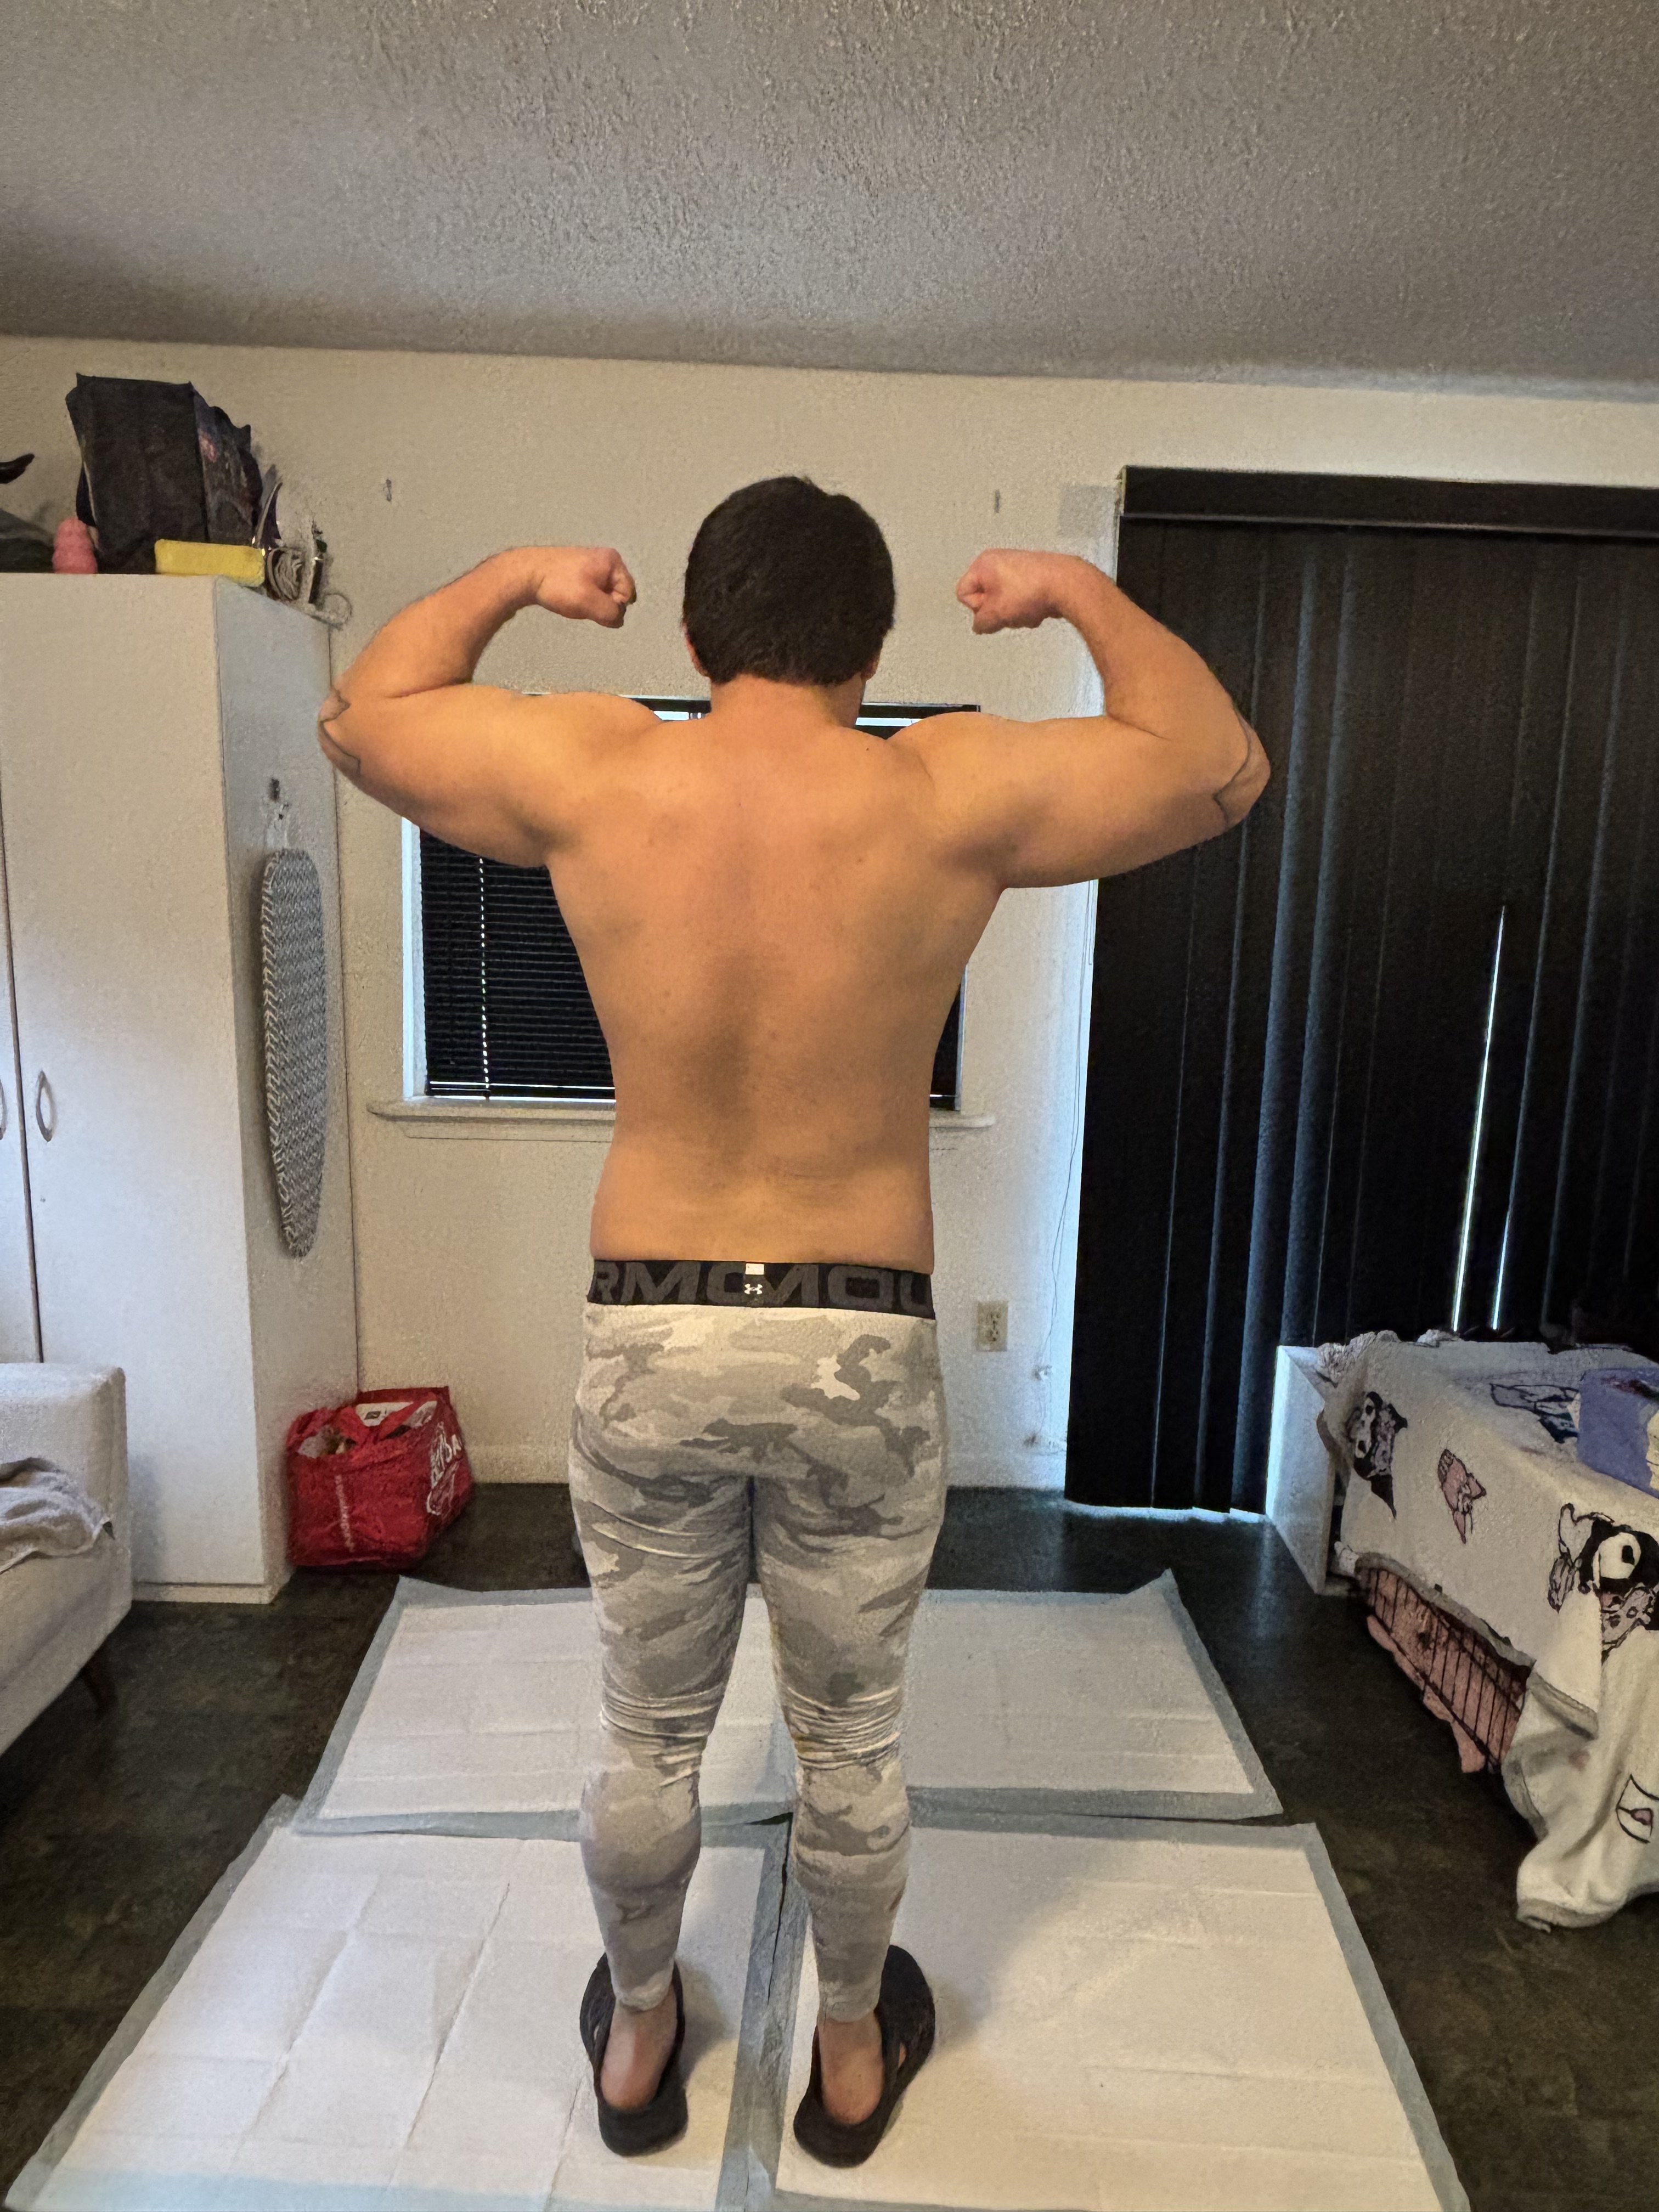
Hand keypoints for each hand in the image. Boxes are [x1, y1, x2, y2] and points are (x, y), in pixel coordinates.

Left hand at [528, 545, 636, 627]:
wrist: (526, 573)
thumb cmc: (560, 585)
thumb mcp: (590, 602)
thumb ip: (611, 613)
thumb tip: (618, 619)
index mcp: (613, 561)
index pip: (627, 594)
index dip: (613, 607)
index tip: (593, 606)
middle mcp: (605, 559)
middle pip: (616, 593)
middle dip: (603, 604)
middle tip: (582, 603)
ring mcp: (591, 563)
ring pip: (602, 594)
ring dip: (591, 603)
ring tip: (573, 599)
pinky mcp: (578, 570)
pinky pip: (590, 590)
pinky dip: (582, 598)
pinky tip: (568, 597)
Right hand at [955, 548, 1077, 634]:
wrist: (1066, 585)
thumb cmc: (1032, 590)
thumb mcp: (996, 614)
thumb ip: (981, 623)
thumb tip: (981, 625)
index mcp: (983, 563)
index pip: (963, 593)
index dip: (977, 609)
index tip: (993, 612)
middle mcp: (999, 561)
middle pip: (986, 599)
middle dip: (999, 612)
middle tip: (1012, 612)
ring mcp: (1017, 567)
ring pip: (1005, 602)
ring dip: (1015, 613)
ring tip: (1028, 610)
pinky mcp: (1033, 576)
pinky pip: (1021, 599)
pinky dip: (1028, 607)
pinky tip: (1038, 608)